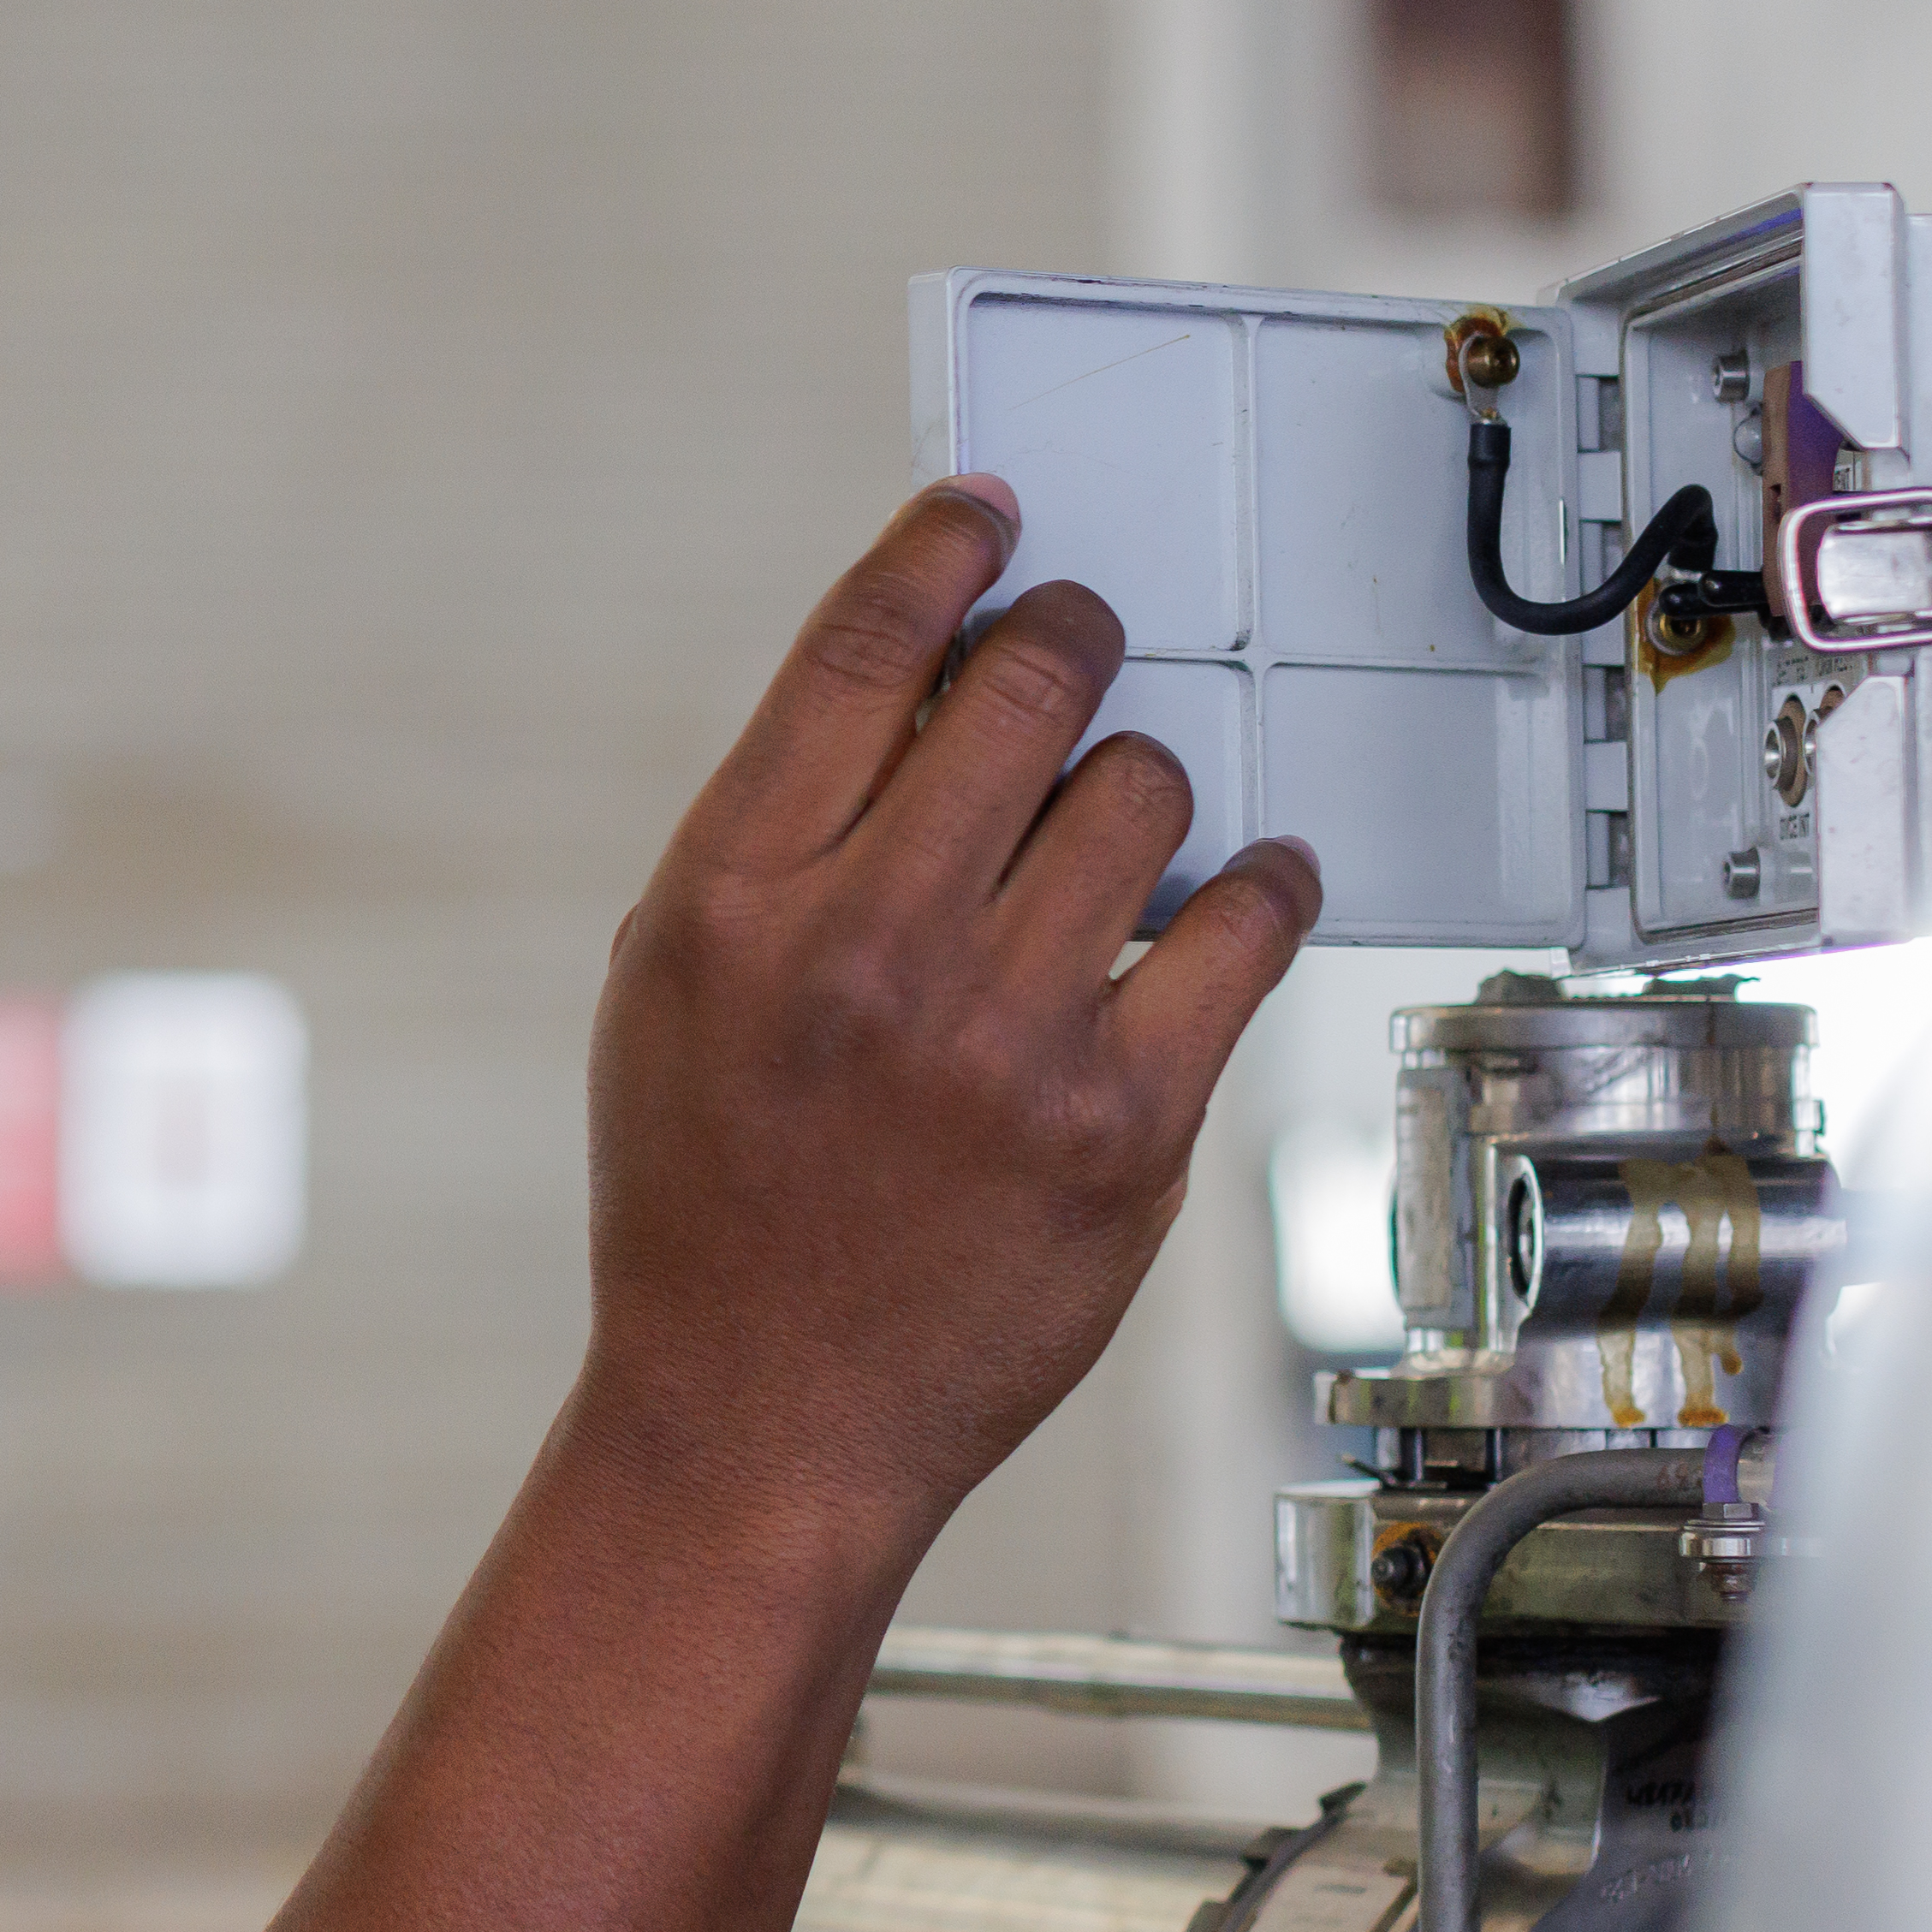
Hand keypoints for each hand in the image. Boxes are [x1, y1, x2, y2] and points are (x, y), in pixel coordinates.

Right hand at [576, 480, 1315, 1554]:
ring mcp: (1002, 1038)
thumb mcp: (672, 983)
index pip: (863, 651)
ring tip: (1119, 834)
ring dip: (1144, 784)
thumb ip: (781, 830)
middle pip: (1027, 687)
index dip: (941, 551)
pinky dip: (1259, 886)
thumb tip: (926, 671)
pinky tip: (1243, 888)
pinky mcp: (1122, 1123)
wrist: (762, 1416)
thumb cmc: (709, 1190)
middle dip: (1069, 639)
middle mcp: (865, 951)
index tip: (989, 515)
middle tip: (1080, 653)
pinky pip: (1244, 928)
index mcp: (732, 899)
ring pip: (1146, 790)